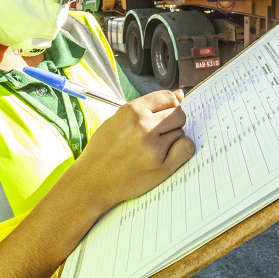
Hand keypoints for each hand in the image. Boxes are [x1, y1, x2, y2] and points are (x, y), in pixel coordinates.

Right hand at [73, 89, 194, 211]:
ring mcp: (153, 147)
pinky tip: (167, 154)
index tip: (164, 114)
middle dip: (172, 122)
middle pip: (178, 114)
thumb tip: (179, 94)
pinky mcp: (161, 167)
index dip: (169, 105)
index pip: (168, 97)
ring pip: (181, 132)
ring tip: (153, 147)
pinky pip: (186, 148)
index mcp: (131, 111)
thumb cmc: (103, 150)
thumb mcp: (117, 120)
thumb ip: (147, 107)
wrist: (92, 182)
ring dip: (172, 138)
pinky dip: (181, 149)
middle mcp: (143, 127)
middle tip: (158, 134)